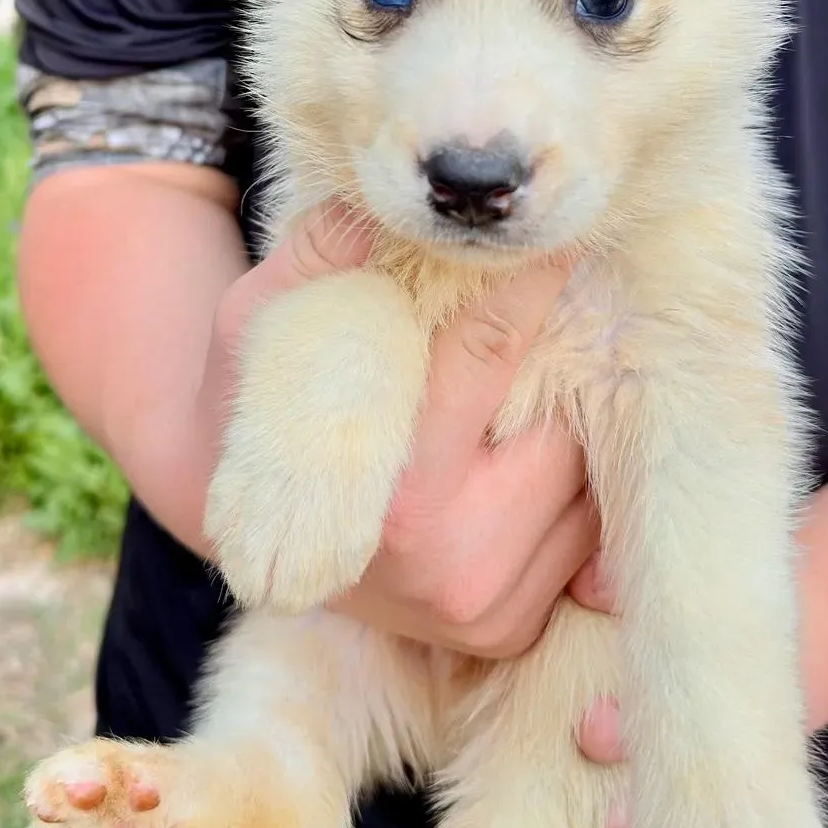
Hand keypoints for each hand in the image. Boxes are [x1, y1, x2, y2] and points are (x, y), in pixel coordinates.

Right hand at [206, 202, 600, 659]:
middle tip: (557, 311)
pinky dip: (566, 489)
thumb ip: (320, 256)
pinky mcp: (509, 630)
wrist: (243, 532)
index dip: (526, 283)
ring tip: (525, 392)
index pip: (489, 354)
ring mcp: (488, 608)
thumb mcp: (259, 320)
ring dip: (567, 430)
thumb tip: (383, 197)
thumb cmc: (252, 407)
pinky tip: (524, 452)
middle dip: (557, 368)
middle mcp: (451, 565)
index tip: (556, 233)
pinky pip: (580, 537)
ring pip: (584, 484)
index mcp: (392, 493)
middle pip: (561, 426)